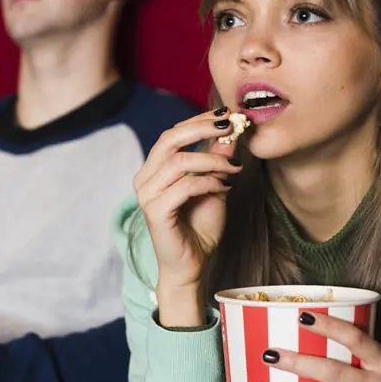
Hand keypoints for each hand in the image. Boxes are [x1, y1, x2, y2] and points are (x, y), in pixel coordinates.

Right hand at [134, 108, 241, 322]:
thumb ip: (217, 160)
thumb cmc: (200, 228)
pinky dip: (209, 182)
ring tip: (235, 167)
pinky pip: (184, 186)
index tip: (227, 115)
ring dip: (212, 160)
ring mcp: (147, 194)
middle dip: (202, 128)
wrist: (192, 265)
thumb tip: (231, 131)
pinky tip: (225, 186)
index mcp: (154, 168)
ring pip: (179, 161)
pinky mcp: (155, 211)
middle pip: (170, 138)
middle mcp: (145, 178)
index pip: (173, 133)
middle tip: (231, 127)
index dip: (199, 120)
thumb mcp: (215, 186)